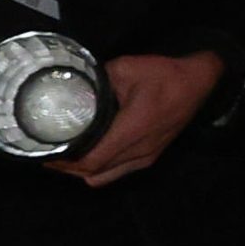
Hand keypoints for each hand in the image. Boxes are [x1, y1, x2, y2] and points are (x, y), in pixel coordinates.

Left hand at [48, 51, 224, 188]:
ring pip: (103, 177)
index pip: (91, 160)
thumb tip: (72, 86)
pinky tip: (89, 154)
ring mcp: (146, 157)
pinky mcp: (150, 157)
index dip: (64, 161)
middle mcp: (140, 150)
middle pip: (93, 173)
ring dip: (81, 171)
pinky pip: (116, 172)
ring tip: (64, 156)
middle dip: (66, 167)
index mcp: (133, 129)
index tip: (44, 151)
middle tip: (47, 152)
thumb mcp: (127, 67)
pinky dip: (98, 169)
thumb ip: (97, 79)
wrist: (200, 82)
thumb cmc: (166, 74)